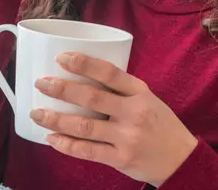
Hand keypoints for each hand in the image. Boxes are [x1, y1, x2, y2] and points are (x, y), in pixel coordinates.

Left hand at [30, 52, 198, 186]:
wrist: (181, 159)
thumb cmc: (160, 126)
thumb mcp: (149, 100)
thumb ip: (122, 91)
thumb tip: (82, 76)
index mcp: (140, 93)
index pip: (110, 73)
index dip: (84, 63)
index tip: (61, 58)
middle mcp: (134, 113)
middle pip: (91, 98)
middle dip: (62, 89)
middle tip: (41, 84)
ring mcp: (127, 137)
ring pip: (84, 126)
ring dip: (56, 119)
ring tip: (37, 113)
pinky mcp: (121, 159)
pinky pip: (87, 151)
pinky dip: (66, 144)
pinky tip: (51, 138)